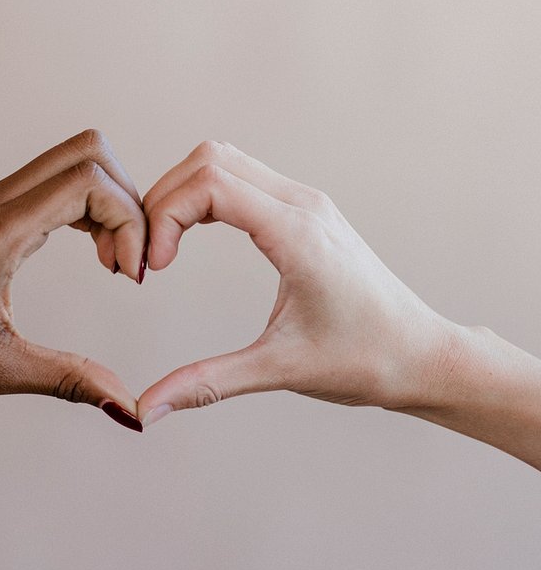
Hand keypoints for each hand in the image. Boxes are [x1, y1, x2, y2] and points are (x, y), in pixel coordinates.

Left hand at [0, 129, 146, 423]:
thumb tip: (127, 407)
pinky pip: (50, 184)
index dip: (129, 218)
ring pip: (70, 162)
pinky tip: (90, 253)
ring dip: (106, 203)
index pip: (87, 180)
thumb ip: (70, 379)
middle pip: (87, 153)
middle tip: (128, 262)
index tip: (131, 275)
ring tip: (112, 262)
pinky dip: (84, 208)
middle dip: (126, 200)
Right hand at [137, 141, 456, 424]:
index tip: (153, 269)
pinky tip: (191, 238)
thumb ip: (207, 383)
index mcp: (297, 232)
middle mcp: (302, 204)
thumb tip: (145, 410)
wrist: (424, 355)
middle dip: (164, 199)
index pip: (210, 184)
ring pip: (224, 160)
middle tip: (147, 257)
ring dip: (183, 194)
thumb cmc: (366, 361)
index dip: (165, 217)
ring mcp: (306, 202)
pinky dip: (205, 196)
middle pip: (209, 159)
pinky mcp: (305, 212)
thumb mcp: (280, 370)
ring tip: (162, 247)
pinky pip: (242, 177)